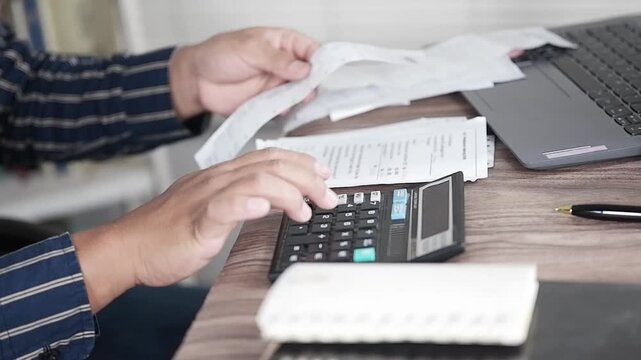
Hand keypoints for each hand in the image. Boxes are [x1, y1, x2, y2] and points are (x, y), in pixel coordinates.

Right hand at [73, 148, 336, 311]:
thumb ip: (244, 200)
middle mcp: (217, 180)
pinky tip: (264, 210)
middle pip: (270, 165)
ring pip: (255, 180)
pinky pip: (224, 207)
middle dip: (306, 178)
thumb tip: (277, 200)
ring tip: (305, 210)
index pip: (268, 157)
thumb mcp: (215, 210)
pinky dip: (247, 205)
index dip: (300, 161)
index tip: (324, 174)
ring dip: (288, 192)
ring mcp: (206, 198)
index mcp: (222, 176)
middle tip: (328, 196)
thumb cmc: (169, 232)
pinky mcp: (196, 221)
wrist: (128, 247)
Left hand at [169, 27, 319, 117]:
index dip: (321, 59)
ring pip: (301, 94)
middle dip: (311, 83)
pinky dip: (286, 111)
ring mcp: (277, 84)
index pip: (311, 49)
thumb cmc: (218, 55)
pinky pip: (285, 109)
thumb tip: (303, 68)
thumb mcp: (248, 49)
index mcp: (282, 43)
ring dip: (300, 99)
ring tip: (290, 99)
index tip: (324, 71)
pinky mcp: (269, 102)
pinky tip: (280, 109)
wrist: (197, 80)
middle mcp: (284, 64)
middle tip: (305, 89)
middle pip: (311, 75)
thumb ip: (277, 59)